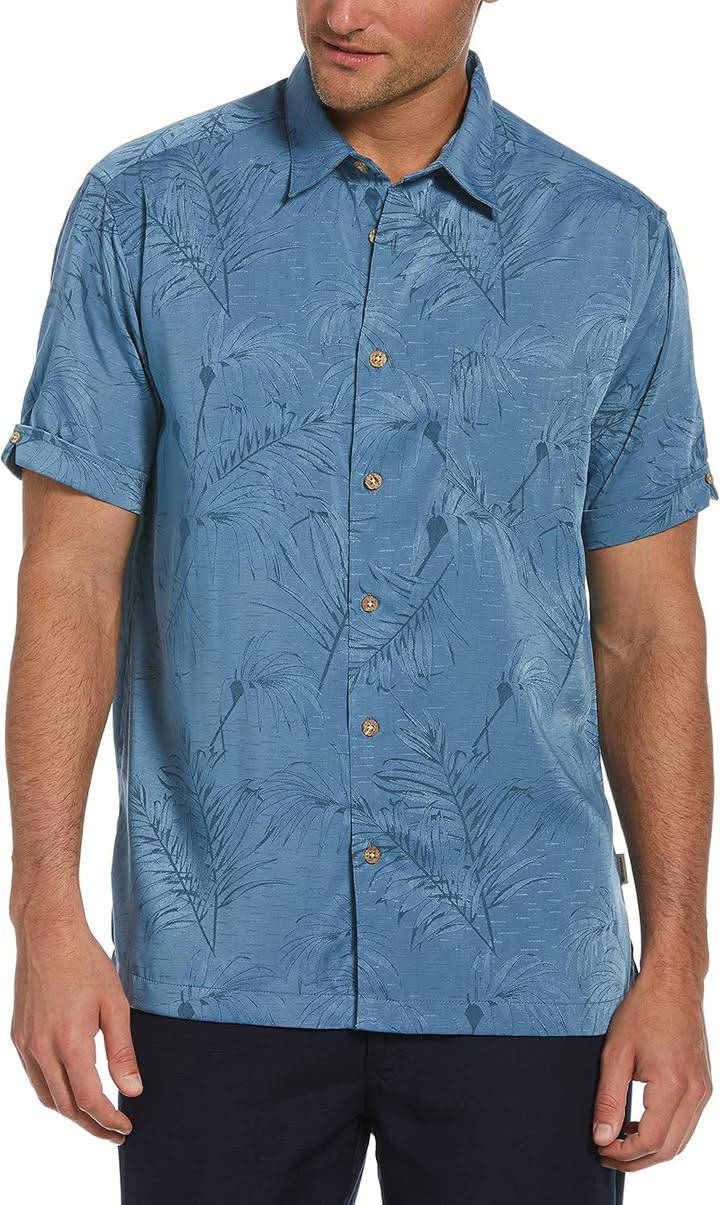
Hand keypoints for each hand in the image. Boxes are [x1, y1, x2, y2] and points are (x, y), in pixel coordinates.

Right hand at [11, 914, 142, 1143]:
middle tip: (115, 1132)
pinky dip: (53, 1092)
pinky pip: (35, 1078)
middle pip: (66, 1106)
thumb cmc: (86, 964)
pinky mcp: (18, 1037)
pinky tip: (70, 1089)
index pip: (89, 1100)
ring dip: (71, 1113)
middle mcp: (42, 1049)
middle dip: (92, 1125)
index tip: (126, 1129)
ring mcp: (26, 1044)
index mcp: (69, 1043)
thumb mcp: (116, 1005)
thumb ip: (122, 1052)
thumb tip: (133, 1089)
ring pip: (47, 1096)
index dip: (109, 1120)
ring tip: (96, 1117)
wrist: (49, 935)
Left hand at [593, 967, 711, 1171]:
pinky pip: (687, 1124)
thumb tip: (602, 1136)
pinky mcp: (703, 1085)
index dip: (624, 1153)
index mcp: (673, 1085)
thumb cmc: (644, 1010)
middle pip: (668, 1149)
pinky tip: (640, 1125)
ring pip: (680, 1141)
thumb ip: (608, 1098)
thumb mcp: (616, 1052)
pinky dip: (665, 1133)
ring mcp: (703, 1090)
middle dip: (636, 1159)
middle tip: (605, 1154)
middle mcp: (695, 1093)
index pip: (651, 1141)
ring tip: (619, 1143)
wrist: (674, 984)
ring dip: (651, 1150)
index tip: (600, 1149)